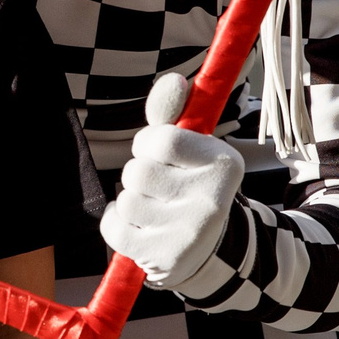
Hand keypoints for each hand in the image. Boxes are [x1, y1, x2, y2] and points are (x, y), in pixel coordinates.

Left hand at [99, 73, 245, 291]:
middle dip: (138, 176)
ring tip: (153, 210)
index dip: (147, 144)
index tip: (156, 154)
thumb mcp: (189, 147)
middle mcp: (214, 200)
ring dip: (130, 203)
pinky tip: (138, 226)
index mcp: (225, 163)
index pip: (162, 140)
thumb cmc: (188, 185)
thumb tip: (174, 79)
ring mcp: (191, 233)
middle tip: (158, 188)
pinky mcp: (167, 259)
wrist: (206, 248)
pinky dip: (116, 225)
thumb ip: (174, 112)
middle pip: (138, 172)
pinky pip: (114, 230)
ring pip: (125, 201)